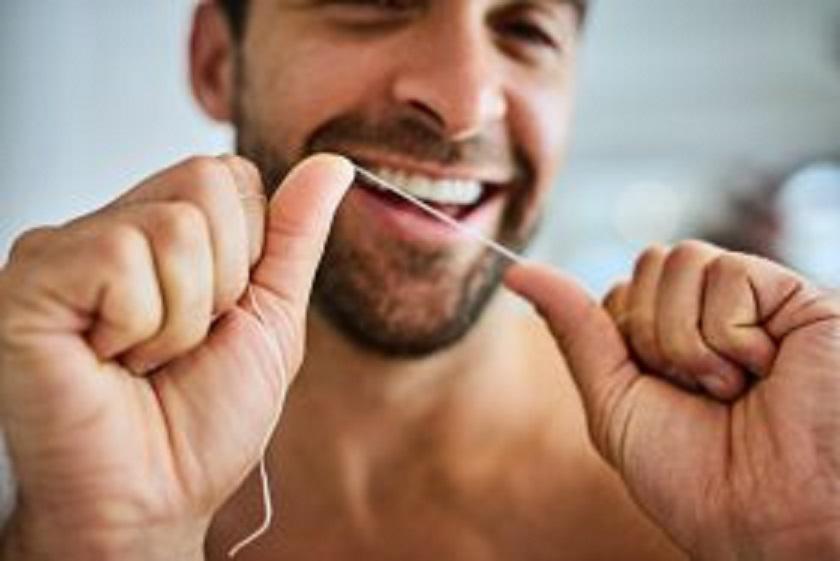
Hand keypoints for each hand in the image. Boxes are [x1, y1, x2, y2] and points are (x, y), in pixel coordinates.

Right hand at [0, 154, 352, 559]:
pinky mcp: (33, 277)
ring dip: (181, 317)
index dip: (248, 255)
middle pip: (208, 183)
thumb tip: (331, 165)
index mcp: (165, 232)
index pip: (232, 175)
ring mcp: (68, 248)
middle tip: (176, 343)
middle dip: (221, 284)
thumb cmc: (202, 421)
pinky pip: (123, 259)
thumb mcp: (272, 319)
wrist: (156, 496)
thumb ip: (296, 237)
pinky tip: (106, 359)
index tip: (216, 319)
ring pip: (175, 225)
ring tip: (141, 357)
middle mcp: (114, 228)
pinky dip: (138, 327)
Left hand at [506, 242, 839, 560]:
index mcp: (673, 340)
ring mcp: (755, 303)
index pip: (620, 293)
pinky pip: (726, 272)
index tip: (658, 392)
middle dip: (651, 338)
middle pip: (646, 267)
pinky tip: (765, 371)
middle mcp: (713, 315)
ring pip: (680, 261)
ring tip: (732, 387)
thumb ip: (575, 329)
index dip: (624, 341)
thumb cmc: (696, 478)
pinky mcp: (796, 298)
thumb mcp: (614, 401)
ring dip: (688, 342)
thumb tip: (517, 271)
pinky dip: (731, 335)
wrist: (771, 518)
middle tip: (696, 393)